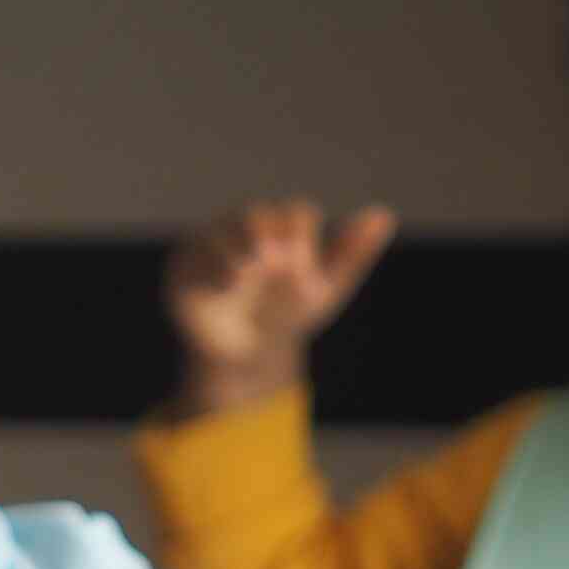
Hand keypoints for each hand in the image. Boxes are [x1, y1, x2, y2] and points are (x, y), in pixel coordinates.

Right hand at [162, 199, 395, 416]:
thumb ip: (351, 254)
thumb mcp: (325, 289)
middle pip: (254, 214)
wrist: (246, 355)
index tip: (301, 266)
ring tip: (245, 274)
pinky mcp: (184, 266)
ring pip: (219, 230)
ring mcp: (213, 244)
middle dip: (264, 233)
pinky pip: (191, 255)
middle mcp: (246, 229)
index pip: (295, 214)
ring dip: (233, 246)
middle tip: (274, 264)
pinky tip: (227, 285)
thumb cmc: (288, 315)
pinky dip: (209, 267)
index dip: (300, 235)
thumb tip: (383, 214)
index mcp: (283, 228)